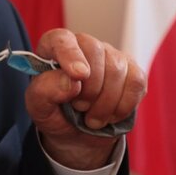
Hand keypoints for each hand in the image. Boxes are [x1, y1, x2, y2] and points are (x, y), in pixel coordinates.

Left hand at [24, 29, 145, 169]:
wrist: (77, 135)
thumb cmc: (55, 113)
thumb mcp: (38, 107)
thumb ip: (45, 91)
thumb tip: (70, 81)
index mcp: (54, 48)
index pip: (61, 39)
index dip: (70, 54)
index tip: (78, 75)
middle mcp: (84, 45)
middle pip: (95, 52)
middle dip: (89, 88)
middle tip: (80, 108)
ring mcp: (110, 56)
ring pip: (117, 68)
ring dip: (105, 103)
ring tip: (92, 118)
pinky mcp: (132, 71)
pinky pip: (136, 81)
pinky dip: (124, 105)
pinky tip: (111, 115)